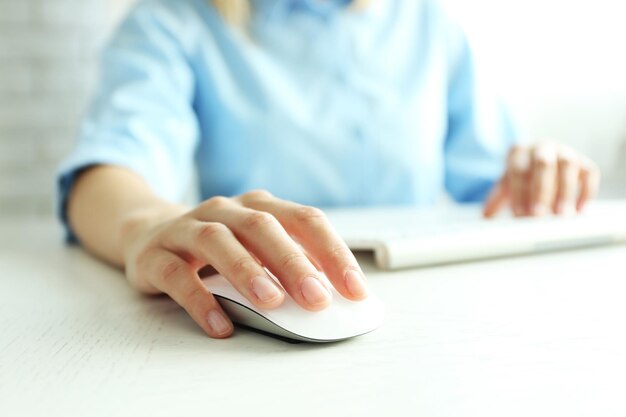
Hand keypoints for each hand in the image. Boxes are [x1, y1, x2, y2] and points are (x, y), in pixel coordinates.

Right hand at [120, 190, 367, 338]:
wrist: (148, 233)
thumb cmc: (218, 247)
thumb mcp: (257, 247)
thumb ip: (290, 264)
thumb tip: (332, 296)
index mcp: (259, 206)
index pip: (304, 220)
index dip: (333, 252)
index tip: (355, 290)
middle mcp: (225, 210)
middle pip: (262, 227)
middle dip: (293, 263)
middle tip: (317, 299)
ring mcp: (187, 228)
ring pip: (217, 241)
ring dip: (247, 271)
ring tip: (271, 303)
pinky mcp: (155, 254)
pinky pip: (177, 275)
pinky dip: (199, 300)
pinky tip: (220, 324)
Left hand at [483, 142, 599, 217]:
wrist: (537, 160)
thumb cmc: (520, 176)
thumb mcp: (505, 185)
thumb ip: (495, 200)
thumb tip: (485, 218)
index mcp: (519, 151)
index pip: (518, 170)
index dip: (520, 193)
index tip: (521, 214)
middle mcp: (543, 147)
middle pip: (543, 164)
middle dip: (541, 190)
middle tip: (540, 215)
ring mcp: (565, 152)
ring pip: (568, 165)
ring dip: (565, 190)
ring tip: (562, 215)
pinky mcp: (583, 161)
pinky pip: (589, 172)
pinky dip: (586, 191)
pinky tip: (579, 210)